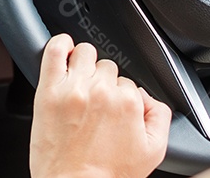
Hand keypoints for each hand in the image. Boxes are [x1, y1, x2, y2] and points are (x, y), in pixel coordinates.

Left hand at [30, 34, 171, 177]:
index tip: (112, 109)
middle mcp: (101, 91)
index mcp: (127, 102)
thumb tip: (149, 98)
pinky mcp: (49, 90)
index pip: (128, 81)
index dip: (120, 96)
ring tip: (80, 82)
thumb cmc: (106, 174)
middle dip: (104, 82)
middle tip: (96, 103)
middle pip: (108, 67)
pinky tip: (64, 50)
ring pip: (85, 53)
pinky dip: (59, 44)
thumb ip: (160, 116)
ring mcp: (73, 88)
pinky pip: (55, 50)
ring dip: (85, 63)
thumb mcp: (153, 151)